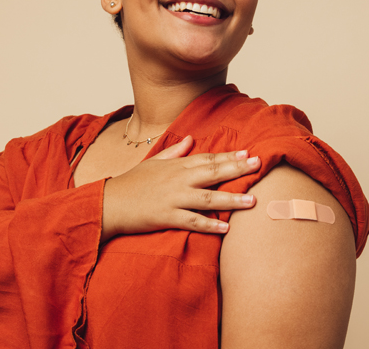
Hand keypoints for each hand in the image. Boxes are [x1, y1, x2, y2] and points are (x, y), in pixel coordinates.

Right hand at [101, 136, 259, 241]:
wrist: (110, 203)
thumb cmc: (131, 183)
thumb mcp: (153, 162)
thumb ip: (175, 151)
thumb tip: (192, 139)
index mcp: (176, 166)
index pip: (207, 159)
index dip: (229, 156)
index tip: (248, 153)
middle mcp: (178, 180)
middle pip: (212, 173)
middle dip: (237, 169)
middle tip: (258, 164)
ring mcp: (173, 199)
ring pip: (207, 199)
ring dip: (231, 200)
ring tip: (252, 200)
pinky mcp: (167, 217)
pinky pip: (191, 221)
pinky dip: (209, 225)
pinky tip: (225, 228)